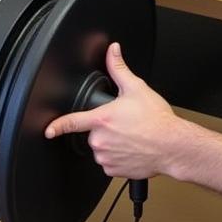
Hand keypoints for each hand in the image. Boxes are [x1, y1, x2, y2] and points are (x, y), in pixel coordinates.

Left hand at [45, 43, 180, 179]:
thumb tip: (112, 51)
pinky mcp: (114, 170)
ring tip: (131, 138)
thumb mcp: (137, 88)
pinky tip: (132, 150)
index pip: (71, 122)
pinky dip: (118, 158)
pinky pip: (109, 163)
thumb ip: (119, 68)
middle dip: (105, 129)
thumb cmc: (157, 120)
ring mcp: (106, 156)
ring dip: (112, 144)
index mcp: (101, 119)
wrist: (173, 145)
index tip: (48, 130)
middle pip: (93, 133)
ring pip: (101, 149)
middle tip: (125, 126)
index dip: (56, 126)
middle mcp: (101, 140)